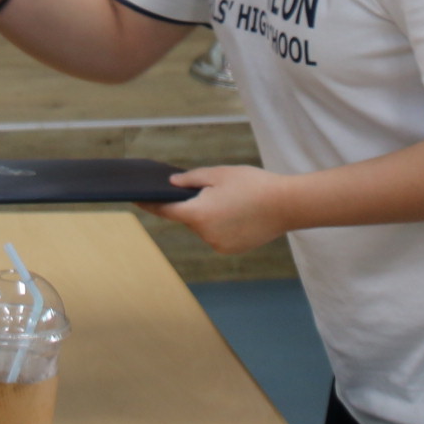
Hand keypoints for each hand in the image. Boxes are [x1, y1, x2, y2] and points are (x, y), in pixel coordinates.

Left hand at [141, 164, 292, 253]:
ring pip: (204, 227)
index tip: (137, 199)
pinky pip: (218, 235)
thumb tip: (172, 185)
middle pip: (189, 218)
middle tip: (211, 190)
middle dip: (193, 205)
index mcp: (198, 214)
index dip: (150, 203)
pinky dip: (222, 225)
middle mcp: (205, 234)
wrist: (286, 204)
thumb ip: (191, 180)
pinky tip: (238, 213)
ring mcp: (219, 244)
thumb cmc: (251, 184)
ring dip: (209, 215)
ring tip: (231, 200)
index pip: (166, 210)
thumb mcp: (218, 174)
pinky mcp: (232, 249)